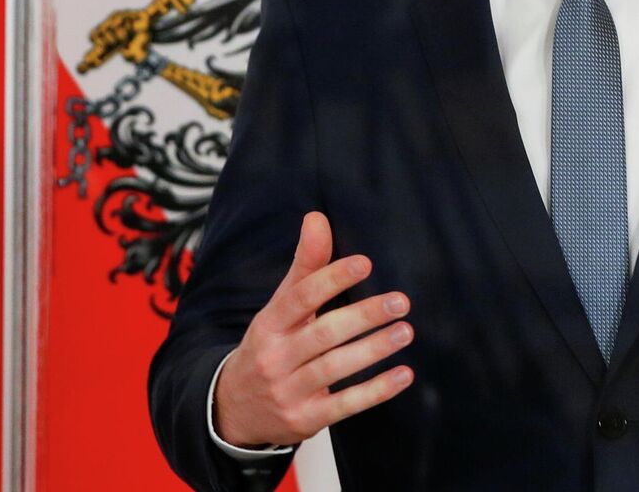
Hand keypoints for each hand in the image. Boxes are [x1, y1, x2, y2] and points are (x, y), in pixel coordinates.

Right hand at [213, 211, 414, 447]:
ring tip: (404, 331)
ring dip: (373, 349)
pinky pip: (345, 405)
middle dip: (363, 316)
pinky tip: (403, 375)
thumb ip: (305, 266)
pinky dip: (376, 391)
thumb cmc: (268, 347)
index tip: (365, 263)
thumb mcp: (278, 308)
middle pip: (322, 333)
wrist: (233, 409)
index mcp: (269, 325)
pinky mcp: (305, 419)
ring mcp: (289, 392)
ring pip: (334, 368)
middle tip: (400, 301)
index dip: (331, 279)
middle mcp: (276, 358)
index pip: (299, 298)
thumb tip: (317, 218)